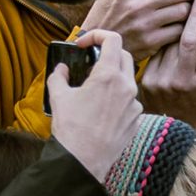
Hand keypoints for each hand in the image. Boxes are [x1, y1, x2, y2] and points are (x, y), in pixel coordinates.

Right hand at [50, 29, 142, 184]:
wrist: (84, 160)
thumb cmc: (71, 128)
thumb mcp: (58, 95)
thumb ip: (60, 75)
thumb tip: (62, 69)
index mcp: (109, 76)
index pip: (113, 40)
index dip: (97, 35)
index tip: (84, 44)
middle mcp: (127, 88)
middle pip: (124, 57)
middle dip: (108, 53)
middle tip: (91, 61)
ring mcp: (135, 106)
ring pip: (128, 80)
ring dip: (113, 77)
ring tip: (94, 88)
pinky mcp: (137, 121)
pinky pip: (130, 101)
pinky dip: (118, 98)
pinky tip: (102, 109)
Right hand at [81, 0, 195, 60]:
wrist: (99, 40)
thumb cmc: (108, 7)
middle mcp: (138, 2)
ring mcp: (146, 23)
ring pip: (183, 11)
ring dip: (187, 8)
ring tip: (180, 6)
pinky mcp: (152, 42)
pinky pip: (179, 31)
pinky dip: (181, 26)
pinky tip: (175, 23)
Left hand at [138, 0, 195, 131]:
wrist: (173, 125)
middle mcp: (184, 82)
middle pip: (189, 39)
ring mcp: (163, 80)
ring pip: (172, 41)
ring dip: (180, 21)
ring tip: (188, 6)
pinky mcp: (147, 78)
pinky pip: (159, 50)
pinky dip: (166, 36)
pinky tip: (171, 26)